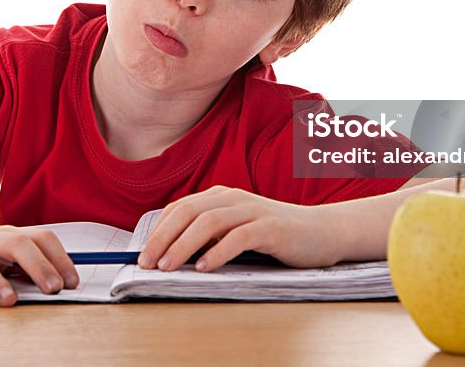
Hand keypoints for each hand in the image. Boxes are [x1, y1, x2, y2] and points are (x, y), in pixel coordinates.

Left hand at [137, 186, 345, 272]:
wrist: (321, 232)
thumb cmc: (274, 236)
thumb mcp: (235, 231)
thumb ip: (209, 237)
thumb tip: (171, 255)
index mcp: (221, 197)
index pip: (180, 208)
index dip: (158, 230)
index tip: (143, 255)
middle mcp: (233, 198)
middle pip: (188, 212)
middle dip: (163, 238)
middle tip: (148, 263)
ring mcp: (252, 210)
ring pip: (208, 222)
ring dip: (183, 246)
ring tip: (169, 267)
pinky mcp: (270, 228)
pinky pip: (238, 237)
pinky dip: (218, 252)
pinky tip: (205, 267)